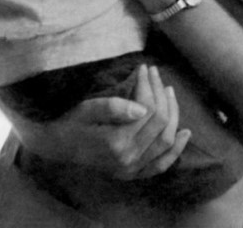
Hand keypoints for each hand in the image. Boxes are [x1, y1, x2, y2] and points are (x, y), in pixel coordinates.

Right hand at [10, 64, 188, 178]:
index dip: (149, 86)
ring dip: (174, 115)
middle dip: (162, 95)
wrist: (57, 147)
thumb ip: (114, 108)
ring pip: (166, 141)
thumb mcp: (87, 109)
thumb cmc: (70, 123)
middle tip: (156, 74)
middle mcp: (128, 160)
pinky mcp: (134, 174)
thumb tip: (143, 108)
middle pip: (160, 123)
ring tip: (170, 92)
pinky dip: (176, 151)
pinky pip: (161, 165)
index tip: (144, 68)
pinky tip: (185, 134)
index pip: (148, 110)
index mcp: (117, 142)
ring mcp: (133, 170)